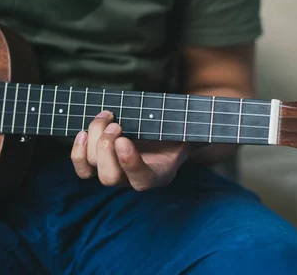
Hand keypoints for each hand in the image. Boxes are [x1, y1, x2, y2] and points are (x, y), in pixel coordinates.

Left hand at [71, 111, 189, 190]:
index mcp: (159, 174)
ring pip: (93, 169)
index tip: (124, 140)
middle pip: (109, 178)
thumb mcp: (189, 130)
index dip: (129, 163)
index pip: (141, 180)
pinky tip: (83, 132)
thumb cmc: (177, 128)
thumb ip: (197, 132)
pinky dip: (78, 151)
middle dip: (106, 148)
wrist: (160, 131)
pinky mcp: (99, 164)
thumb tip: (218, 127)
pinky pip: (82, 168)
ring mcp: (114, 173)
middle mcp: (133, 180)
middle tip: (116, 124)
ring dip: (93, 140)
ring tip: (105, 117)